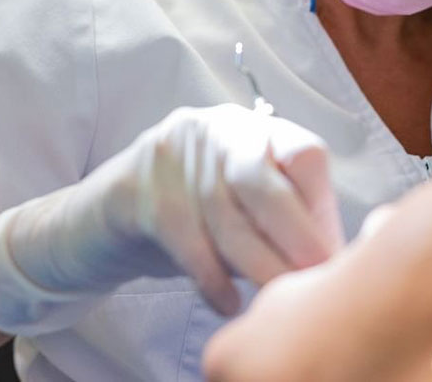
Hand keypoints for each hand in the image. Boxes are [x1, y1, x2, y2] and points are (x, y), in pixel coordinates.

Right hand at [0, 104, 343, 334]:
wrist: (94, 227)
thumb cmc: (188, 223)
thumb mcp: (239, 212)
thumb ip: (283, 221)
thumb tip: (338, 259)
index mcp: (252, 128)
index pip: (304, 153)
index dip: (323, 209)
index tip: (330, 258)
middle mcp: (215, 128)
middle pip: (265, 181)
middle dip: (295, 238)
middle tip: (315, 283)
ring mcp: (171, 153)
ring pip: (225, 214)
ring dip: (256, 266)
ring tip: (276, 302)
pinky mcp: (134, 187)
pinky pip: (185, 238)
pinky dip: (211, 278)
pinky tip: (227, 304)